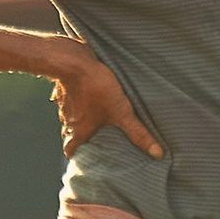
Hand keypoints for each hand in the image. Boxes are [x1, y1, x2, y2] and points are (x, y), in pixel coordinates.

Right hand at [49, 44, 163, 157]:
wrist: (73, 60)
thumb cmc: (96, 88)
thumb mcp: (121, 112)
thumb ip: (138, 132)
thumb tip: (157, 153)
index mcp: (78, 130)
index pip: (69, 150)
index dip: (75, 155)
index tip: (81, 157)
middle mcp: (67, 119)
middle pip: (69, 134)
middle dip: (78, 137)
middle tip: (90, 138)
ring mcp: (63, 103)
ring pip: (68, 116)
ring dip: (77, 117)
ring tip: (91, 116)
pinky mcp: (63, 87)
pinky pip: (67, 97)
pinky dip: (75, 98)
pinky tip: (84, 92)